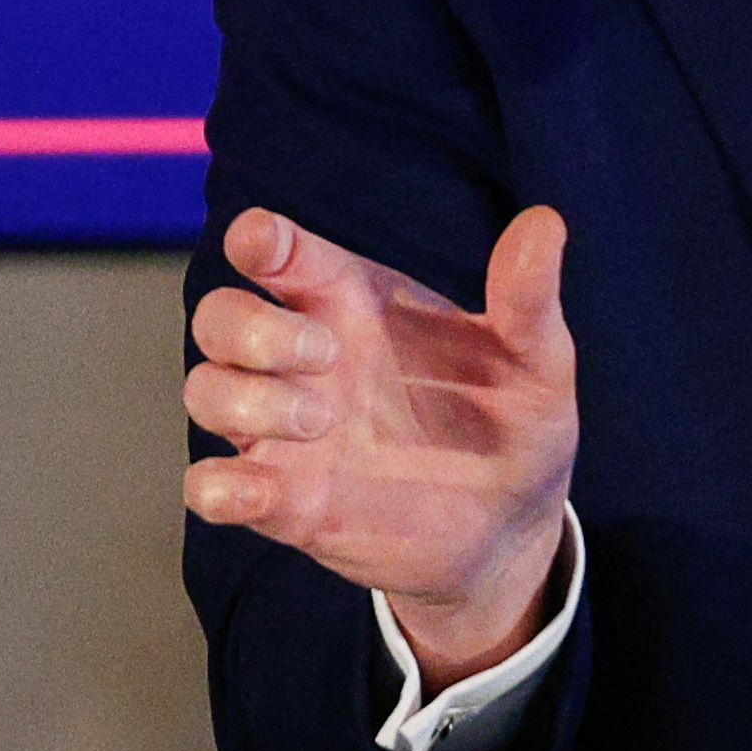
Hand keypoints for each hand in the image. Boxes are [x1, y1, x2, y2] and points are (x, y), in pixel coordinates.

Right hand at [184, 205, 578, 687]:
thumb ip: (528, 298)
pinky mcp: (284, 501)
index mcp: (358, 303)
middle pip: (220, 316)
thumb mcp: (537, 360)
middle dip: (250, 327)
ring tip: (321, 422)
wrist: (513, 528)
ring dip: (244, 400)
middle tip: (326, 355)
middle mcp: (309, 360)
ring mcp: (288, 431)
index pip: (281, 252)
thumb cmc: (516, 423)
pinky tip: (262, 492)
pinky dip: (217, 487)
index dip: (260, 239)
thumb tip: (545, 223)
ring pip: (206, 391)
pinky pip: (208, 487)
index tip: (265, 244)